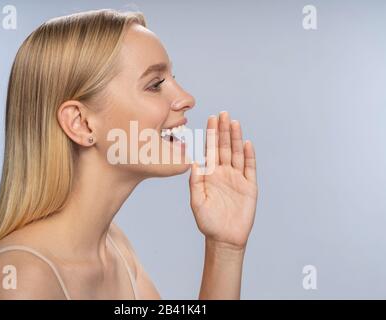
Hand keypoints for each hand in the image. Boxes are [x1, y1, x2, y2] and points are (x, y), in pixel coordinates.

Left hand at [189, 111, 257, 250]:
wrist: (224, 238)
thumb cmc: (207, 221)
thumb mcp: (197, 201)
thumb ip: (195, 181)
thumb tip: (193, 162)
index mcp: (210, 174)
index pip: (211, 150)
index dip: (211, 135)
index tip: (211, 119)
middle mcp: (223, 173)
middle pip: (225, 147)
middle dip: (223, 130)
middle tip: (223, 113)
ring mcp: (237, 178)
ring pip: (237, 154)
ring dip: (236, 138)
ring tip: (234, 123)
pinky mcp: (249, 187)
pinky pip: (250, 168)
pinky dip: (249, 156)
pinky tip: (247, 143)